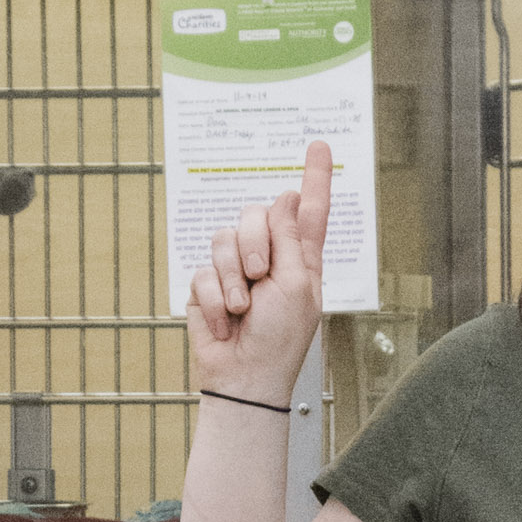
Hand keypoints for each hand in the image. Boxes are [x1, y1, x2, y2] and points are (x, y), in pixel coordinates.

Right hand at [185, 137, 330, 412]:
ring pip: (225, 238)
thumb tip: (286, 196)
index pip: (310, 210)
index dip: (315, 177)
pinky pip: (203, 271)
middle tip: (260, 276)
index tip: (319, 144)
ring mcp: (236, 269)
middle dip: (255, 241)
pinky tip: (223, 322)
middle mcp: (270, 256)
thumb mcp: (297, 285)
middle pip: (257, 214)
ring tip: (241, 309)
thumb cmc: (280, 339)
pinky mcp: (206, 285)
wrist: (244, 377)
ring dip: (232, 277)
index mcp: (302, 257)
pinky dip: (213, 299)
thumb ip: (291, 239)